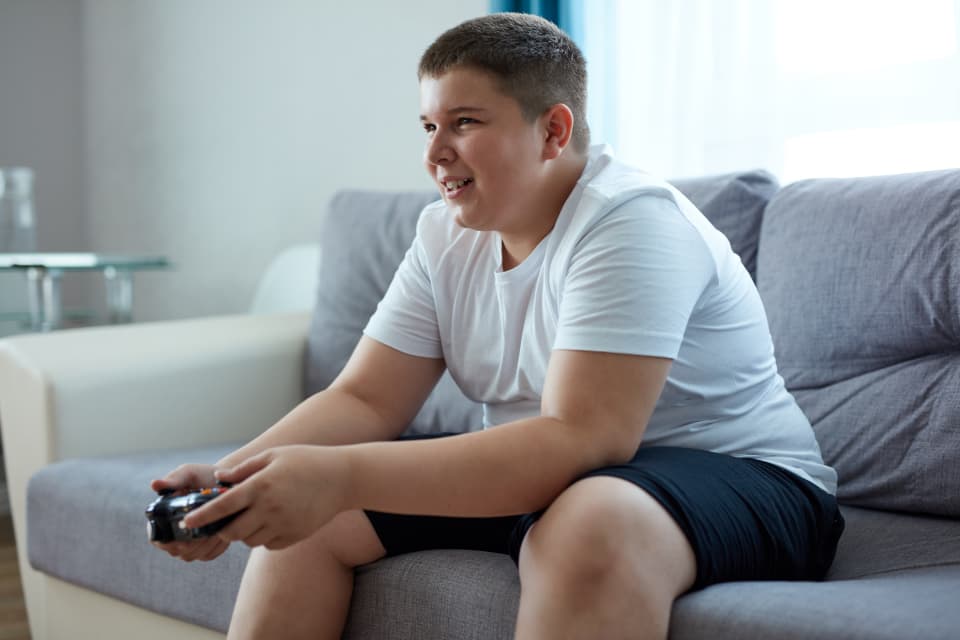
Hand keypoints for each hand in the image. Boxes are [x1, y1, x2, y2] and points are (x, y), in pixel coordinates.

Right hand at [149, 463, 230, 561]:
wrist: (228, 482)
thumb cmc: (203, 476)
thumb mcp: (188, 474)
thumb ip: (173, 479)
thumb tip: (154, 484)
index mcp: (162, 518)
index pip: (159, 540)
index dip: (172, 540)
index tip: (189, 527)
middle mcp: (173, 535)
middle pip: (179, 552)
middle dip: (195, 541)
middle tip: (210, 525)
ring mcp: (189, 544)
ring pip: (194, 555)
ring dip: (207, 543)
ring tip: (218, 526)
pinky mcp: (206, 548)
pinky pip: (209, 555)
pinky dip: (217, 546)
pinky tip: (224, 531)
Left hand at [182, 445, 350, 550]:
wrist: (343, 478)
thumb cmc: (306, 461)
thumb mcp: (274, 455)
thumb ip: (244, 469)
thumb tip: (220, 480)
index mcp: (261, 486)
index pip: (222, 506)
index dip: (202, 516)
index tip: (187, 523)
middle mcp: (269, 509)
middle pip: (232, 531)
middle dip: (222, 529)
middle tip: (223, 521)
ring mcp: (283, 525)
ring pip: (249, 540)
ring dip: (243, 533)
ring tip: (252, 517)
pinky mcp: (294, 536)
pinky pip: (268, 545)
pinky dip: (263, 537)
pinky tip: (271, 522)